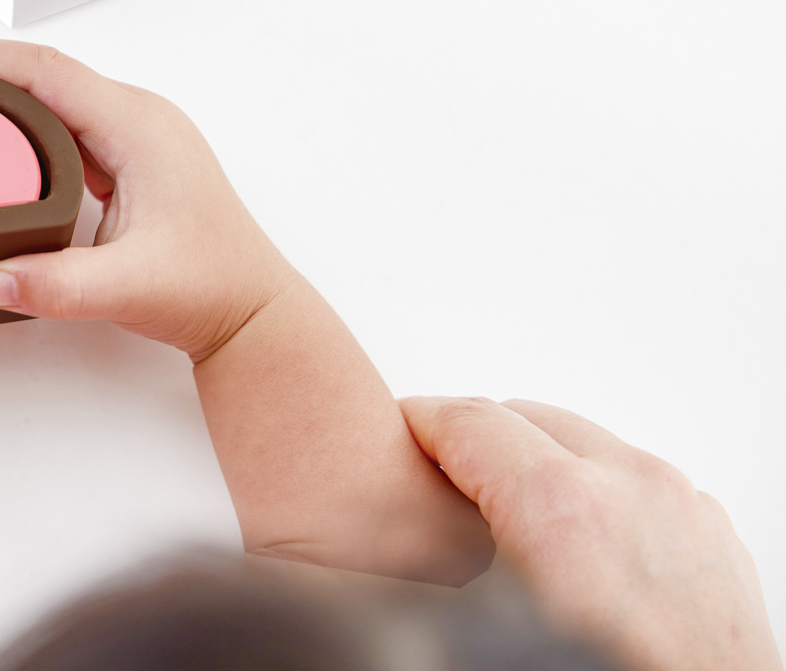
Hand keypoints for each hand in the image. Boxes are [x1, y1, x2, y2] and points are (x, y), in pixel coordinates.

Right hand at [0, 40, 294, 360]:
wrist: (251, 312)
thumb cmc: (212, 287)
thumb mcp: (129, 286)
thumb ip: (56, 284)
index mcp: (138, 126)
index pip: (49, 71)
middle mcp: (139, 120)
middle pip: (47, 79)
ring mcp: (137, 140)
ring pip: (57, 106)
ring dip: (6, 112)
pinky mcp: (132, 164)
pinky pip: (69, 134)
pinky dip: (28, 140)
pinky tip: (0, 165)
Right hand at [401, 396, 780, 670]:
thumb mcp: (474, 638)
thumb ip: (416, 579)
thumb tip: (345, 587)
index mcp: (559, 508)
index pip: (462, 419)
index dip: (413, 427)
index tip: (394, 442)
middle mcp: (626, 488)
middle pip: (520, 416)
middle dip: (472, 446)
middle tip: (439, 491)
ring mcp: (677, 504)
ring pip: (580, 442)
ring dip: (535, 466)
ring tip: (508, 528)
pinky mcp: (710, 528)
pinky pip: (632, 480)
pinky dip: (595, 494)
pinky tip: (575, 555)